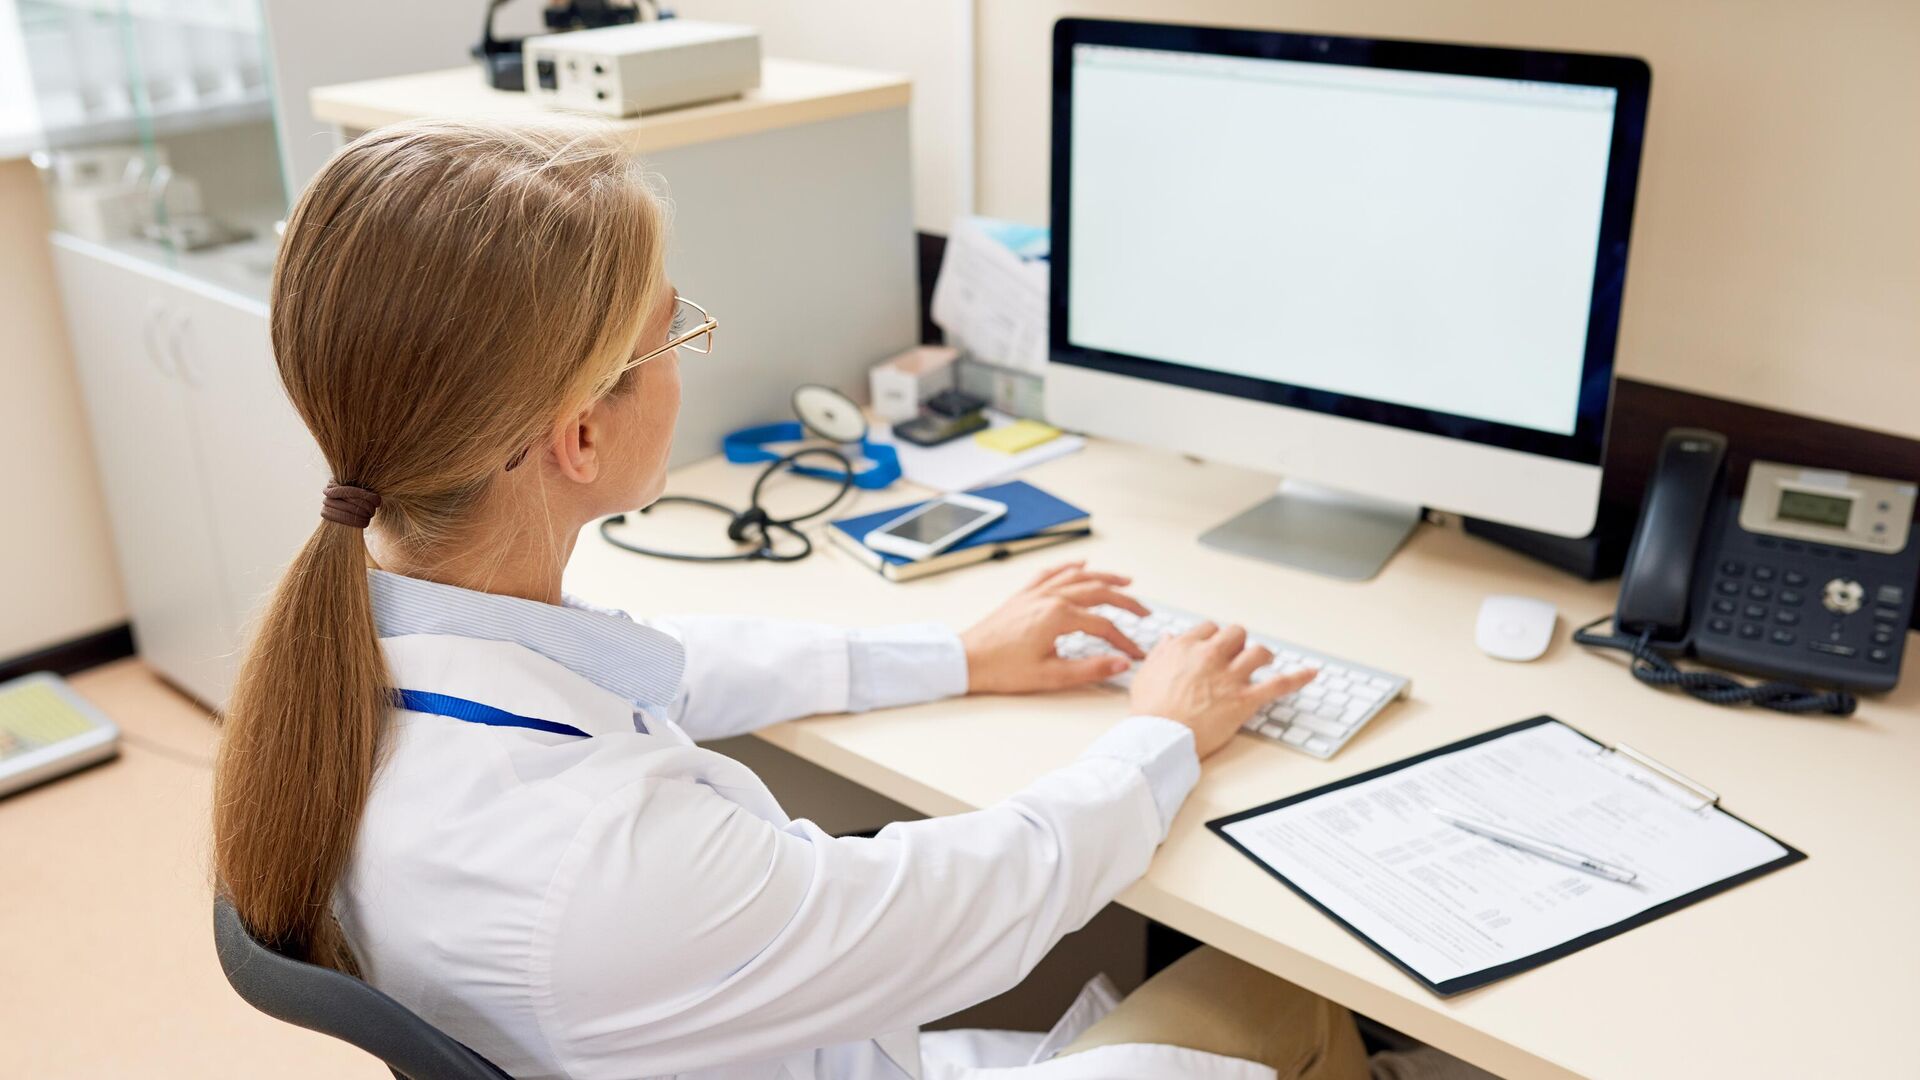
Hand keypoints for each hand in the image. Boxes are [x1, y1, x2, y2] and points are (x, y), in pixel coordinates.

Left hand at [961, 562, 1150, 693]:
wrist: (967, 660)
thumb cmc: (1003, 669)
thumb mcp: (1051, 676)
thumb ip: (1090, 669)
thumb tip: (1120, 664)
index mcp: (1059, 616)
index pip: (1105, 626)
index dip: (1124, 641)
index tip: (1135, 654)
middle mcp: (1050, 598)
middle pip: (1099, 592)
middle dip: (1126, 601)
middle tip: (1144, 612)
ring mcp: (1036, 593)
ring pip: (1078, 577)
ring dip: (1105, 577)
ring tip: (1125, 581)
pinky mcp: (1024, 595)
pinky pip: (1051, 573)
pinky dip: (1069, 567)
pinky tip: (1080, 564)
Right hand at [1128, 623, 1317, 758]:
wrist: (1158, 738)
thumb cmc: (1149, 711)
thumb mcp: (1146, 673)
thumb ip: (1161, 653)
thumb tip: (1170, 638)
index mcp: (1185, 648)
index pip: (1209, 629)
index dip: (1214, 638)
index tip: (1215, 648)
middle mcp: (1209, 656)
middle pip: (1235, 634)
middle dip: (1238, 643)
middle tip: (1237, 655)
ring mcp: (1229, 677)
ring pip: (1257, 652)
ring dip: (1262, 656)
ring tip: (1264, 662)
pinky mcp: (1244, 699)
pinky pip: (1278, 684)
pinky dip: (1298, 678)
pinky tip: (1311, 673)